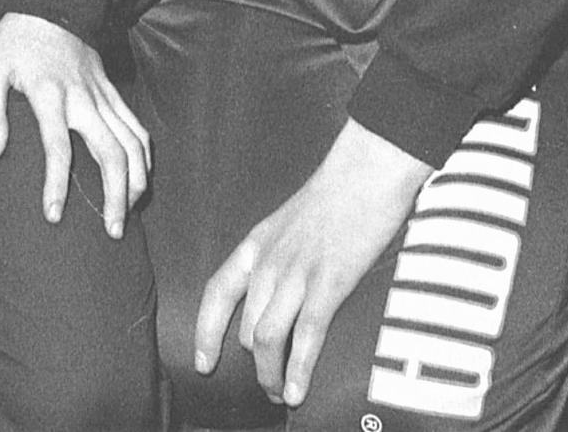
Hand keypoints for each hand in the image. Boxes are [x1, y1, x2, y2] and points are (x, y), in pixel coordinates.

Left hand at [0, 13, 148, 235]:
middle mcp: (82, 97)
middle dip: (116, 196)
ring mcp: (102, 95)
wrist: (53, 1)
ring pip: (132, 143)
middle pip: (110, 152)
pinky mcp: (113, 91)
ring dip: (136, 181)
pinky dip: (144, 155)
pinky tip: (141, 179)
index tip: (54, 216)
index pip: (57, 147)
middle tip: (113, 231)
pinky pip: (136, 126)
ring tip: (129, 213)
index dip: (57, 184)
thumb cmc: (17, 39)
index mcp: (49, 93)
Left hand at [194, 119, 433, 406]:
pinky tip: (295, 391)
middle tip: (265, 386)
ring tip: (277, 395)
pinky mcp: (329, 283)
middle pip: (246, 326)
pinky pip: (305, 336)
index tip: (202, 361)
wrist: (364, 172)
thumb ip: (281, 254)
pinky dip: (298, 369)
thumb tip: (280, 289)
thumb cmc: (335, 195)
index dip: (206, 331)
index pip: (217, 293)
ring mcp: (296, 274)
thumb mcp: (291, 223)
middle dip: (253, 363)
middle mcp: (267, 262)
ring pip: (267, 338)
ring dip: (270, 374)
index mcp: (256, 244)